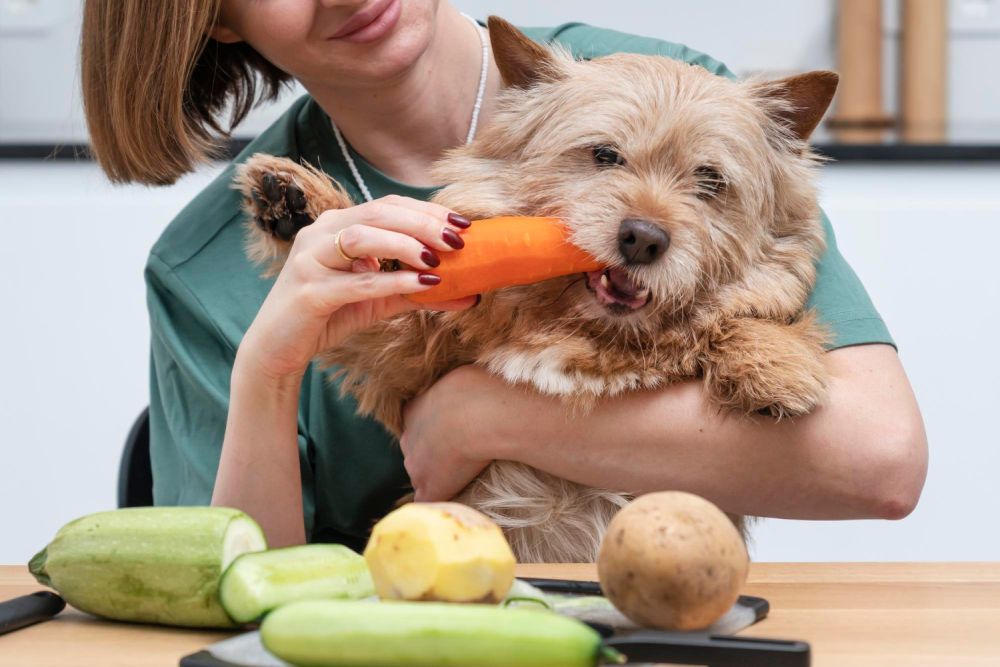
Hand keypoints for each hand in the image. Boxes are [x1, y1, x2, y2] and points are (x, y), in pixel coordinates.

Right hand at [238, 196, 475, 380]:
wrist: (278, 347)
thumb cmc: (329, 314)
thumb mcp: (378, 298)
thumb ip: (417, 290)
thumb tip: (469, 293)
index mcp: (336, 225)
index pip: (388, 205)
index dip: (427, 210)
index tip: (463, 224)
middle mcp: (321, 233)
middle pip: (379, 213)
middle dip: (423, 223)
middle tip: (457, 240)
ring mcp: (311, 259)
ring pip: (363, 237)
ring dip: (406, 245)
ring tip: (438, 260)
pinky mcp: (309, 291)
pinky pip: (357, 281)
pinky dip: (393, 281)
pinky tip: (422, 285)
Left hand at [400, 365, 502, 500]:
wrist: (480, 414)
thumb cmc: (478, 388)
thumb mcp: (461, 376)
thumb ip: (456, 387)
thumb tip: (469, 385)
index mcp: (413, 409)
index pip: (418, 424)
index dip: (436, 430)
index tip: (456, 431)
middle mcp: (408, 438)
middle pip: (417, 450)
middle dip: (435, 453)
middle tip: (464, 453)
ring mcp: (416, 466)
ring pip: (423, 475)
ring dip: (439, 476)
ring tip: (467, 476)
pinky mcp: (430, 489)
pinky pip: (429, 502)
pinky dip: (439, 503)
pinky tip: (452, 505)